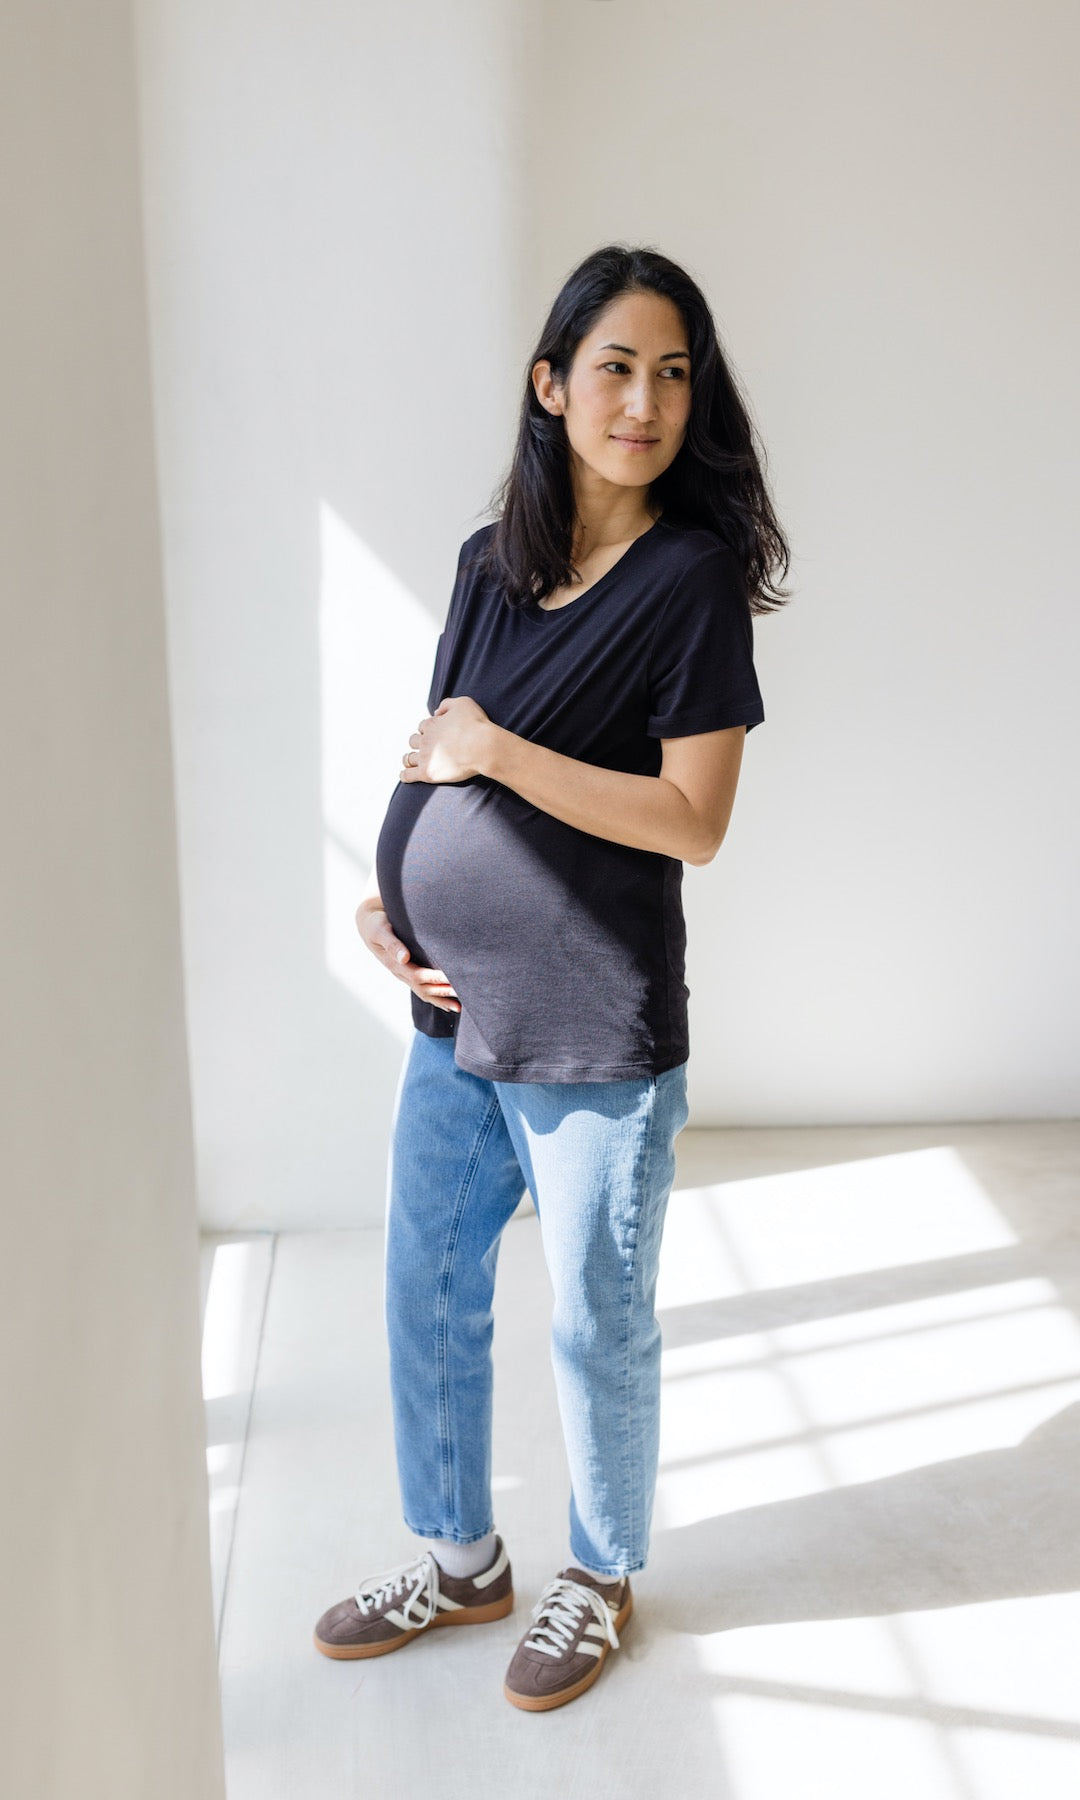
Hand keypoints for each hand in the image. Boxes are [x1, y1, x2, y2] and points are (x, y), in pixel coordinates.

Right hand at [354, 898, 460, 1014]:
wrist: (369, 925)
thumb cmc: (376, 924)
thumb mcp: (381, 931)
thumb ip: (392, 944)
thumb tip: (404, 958)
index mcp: (394, 964)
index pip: (418, 976)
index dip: (435, 979)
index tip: (452, 979)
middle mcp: (400, 973)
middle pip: (423, 988)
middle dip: (443, 993)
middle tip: (464, 994)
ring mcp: (404, 975)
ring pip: (424, 992)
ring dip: (441, 1000)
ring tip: (460, 1007)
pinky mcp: (409, 973)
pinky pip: (423, 989)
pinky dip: (436, 998)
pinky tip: (448, 1004)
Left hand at [400, 695, 491, 784]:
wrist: (483, 747)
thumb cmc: (476, 725)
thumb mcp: (463, 703)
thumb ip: (447, 704)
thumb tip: (436, 712)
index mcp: (432, 724)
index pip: (423, 726)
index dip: (429, 729)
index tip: (435, 734)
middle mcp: (425, 740)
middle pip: (414, 741)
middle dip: (418, 743)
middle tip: (427, 748)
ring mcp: (425, 757)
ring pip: (409, 758)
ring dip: (410, 758)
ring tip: (412, 761)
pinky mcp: (428, 773)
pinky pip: (409, 775)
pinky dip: (405, 775)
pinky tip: (404, 775)